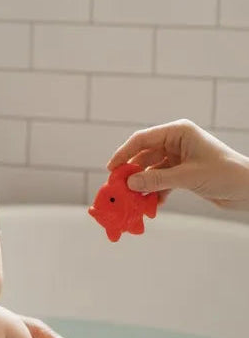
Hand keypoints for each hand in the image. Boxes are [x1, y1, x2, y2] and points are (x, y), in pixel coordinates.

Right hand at [108, 119, 248, 210]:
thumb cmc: (226, 173)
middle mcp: (176, 142)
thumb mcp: (188, 177)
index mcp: (178, 132)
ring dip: (143, 186)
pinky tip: (152, 205)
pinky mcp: (183, 173)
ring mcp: (179, 158)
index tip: (111, 169)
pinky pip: (161, 181)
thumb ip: (157, 179)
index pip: (142, 139)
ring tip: (134, 200)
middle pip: (144, 156)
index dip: (124, 153)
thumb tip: (130, 183)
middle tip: (119, 189)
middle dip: (132, 173)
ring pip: (151, 171)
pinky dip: (155, 192)